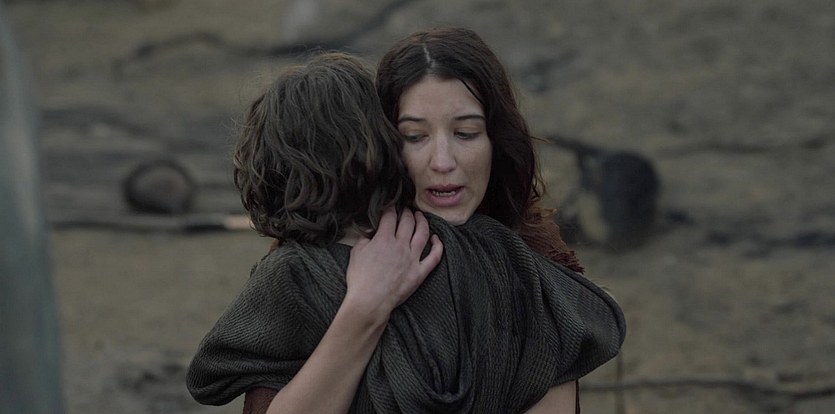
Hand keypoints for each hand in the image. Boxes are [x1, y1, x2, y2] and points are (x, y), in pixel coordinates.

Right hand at [343, 207, 442, 322]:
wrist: (370, 301)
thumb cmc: (360, 280)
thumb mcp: (356, 254)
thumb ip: (364, 240)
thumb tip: (370, 235)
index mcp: (384, 239)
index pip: (390, 217)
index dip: (390, 208)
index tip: (390, 207)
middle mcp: (401, 246)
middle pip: (407, 222)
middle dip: (406, 212)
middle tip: (405, 209)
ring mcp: (412, 259)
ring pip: (422, 234)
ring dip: (422, 222)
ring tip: (420, 216)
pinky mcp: (419, 272)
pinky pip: (434, 257)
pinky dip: (438, 246)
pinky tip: (437, 239)